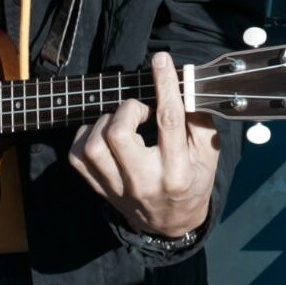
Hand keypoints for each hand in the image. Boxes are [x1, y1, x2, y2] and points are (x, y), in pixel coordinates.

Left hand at [69, 51, 220, 237]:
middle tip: (140, 110)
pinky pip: (77, 158)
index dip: (164, 85)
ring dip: (104, 123)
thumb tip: (185, 85)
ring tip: (121, 122)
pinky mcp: (101, 189)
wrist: (172, 224)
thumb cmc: (194, 181)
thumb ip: (199, 119)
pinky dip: (84, 137)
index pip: (168, 120)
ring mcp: (118, 188)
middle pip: (118, 134)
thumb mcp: (208, 153)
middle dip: (127, 109)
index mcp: (176, 170)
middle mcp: (144, 181)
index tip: (160, 60)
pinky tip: (101, 134)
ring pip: (93, 146)